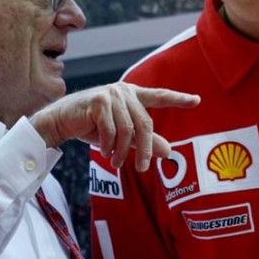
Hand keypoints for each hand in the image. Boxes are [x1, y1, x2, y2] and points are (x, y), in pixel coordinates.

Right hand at [31, 82, 200, 171]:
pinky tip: (105, 153)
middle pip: (144, 123)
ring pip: (127, 129)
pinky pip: (111, 130)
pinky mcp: (98, 102)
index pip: (160, 96)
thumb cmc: (92, 126)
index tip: (197, 101)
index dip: (179, 99)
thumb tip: (169, 151)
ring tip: (116, 163)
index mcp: (133, 94)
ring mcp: (111, 94)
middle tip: (142, 168)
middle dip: (145, 148)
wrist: (61, 120)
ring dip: (123, 151)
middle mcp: (124, 91)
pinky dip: (109, 145)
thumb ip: (145, 141)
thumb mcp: (122, 135)